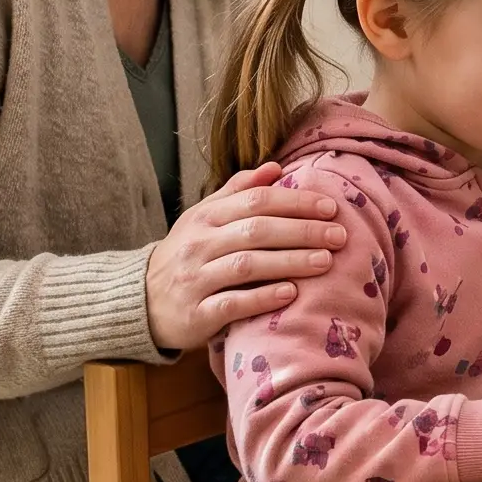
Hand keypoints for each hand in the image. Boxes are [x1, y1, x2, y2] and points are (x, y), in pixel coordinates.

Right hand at [144, 162, 344, 353]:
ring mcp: (196, 279)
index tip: (330, 207)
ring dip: (289, 261)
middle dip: (301, 231)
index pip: (255, 201)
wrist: (142, 301)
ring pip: (246, 265)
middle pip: (256, 230)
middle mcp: (199, 244)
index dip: (295, 202)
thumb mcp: (203, 217)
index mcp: (205, 216)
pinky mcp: (196, 314)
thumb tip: (275, 167)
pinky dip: (262, 298)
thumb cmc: (185, 255)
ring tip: (325, 261)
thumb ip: (237, 192)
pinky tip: (290, 294)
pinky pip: (231, 304)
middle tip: (339, 235)